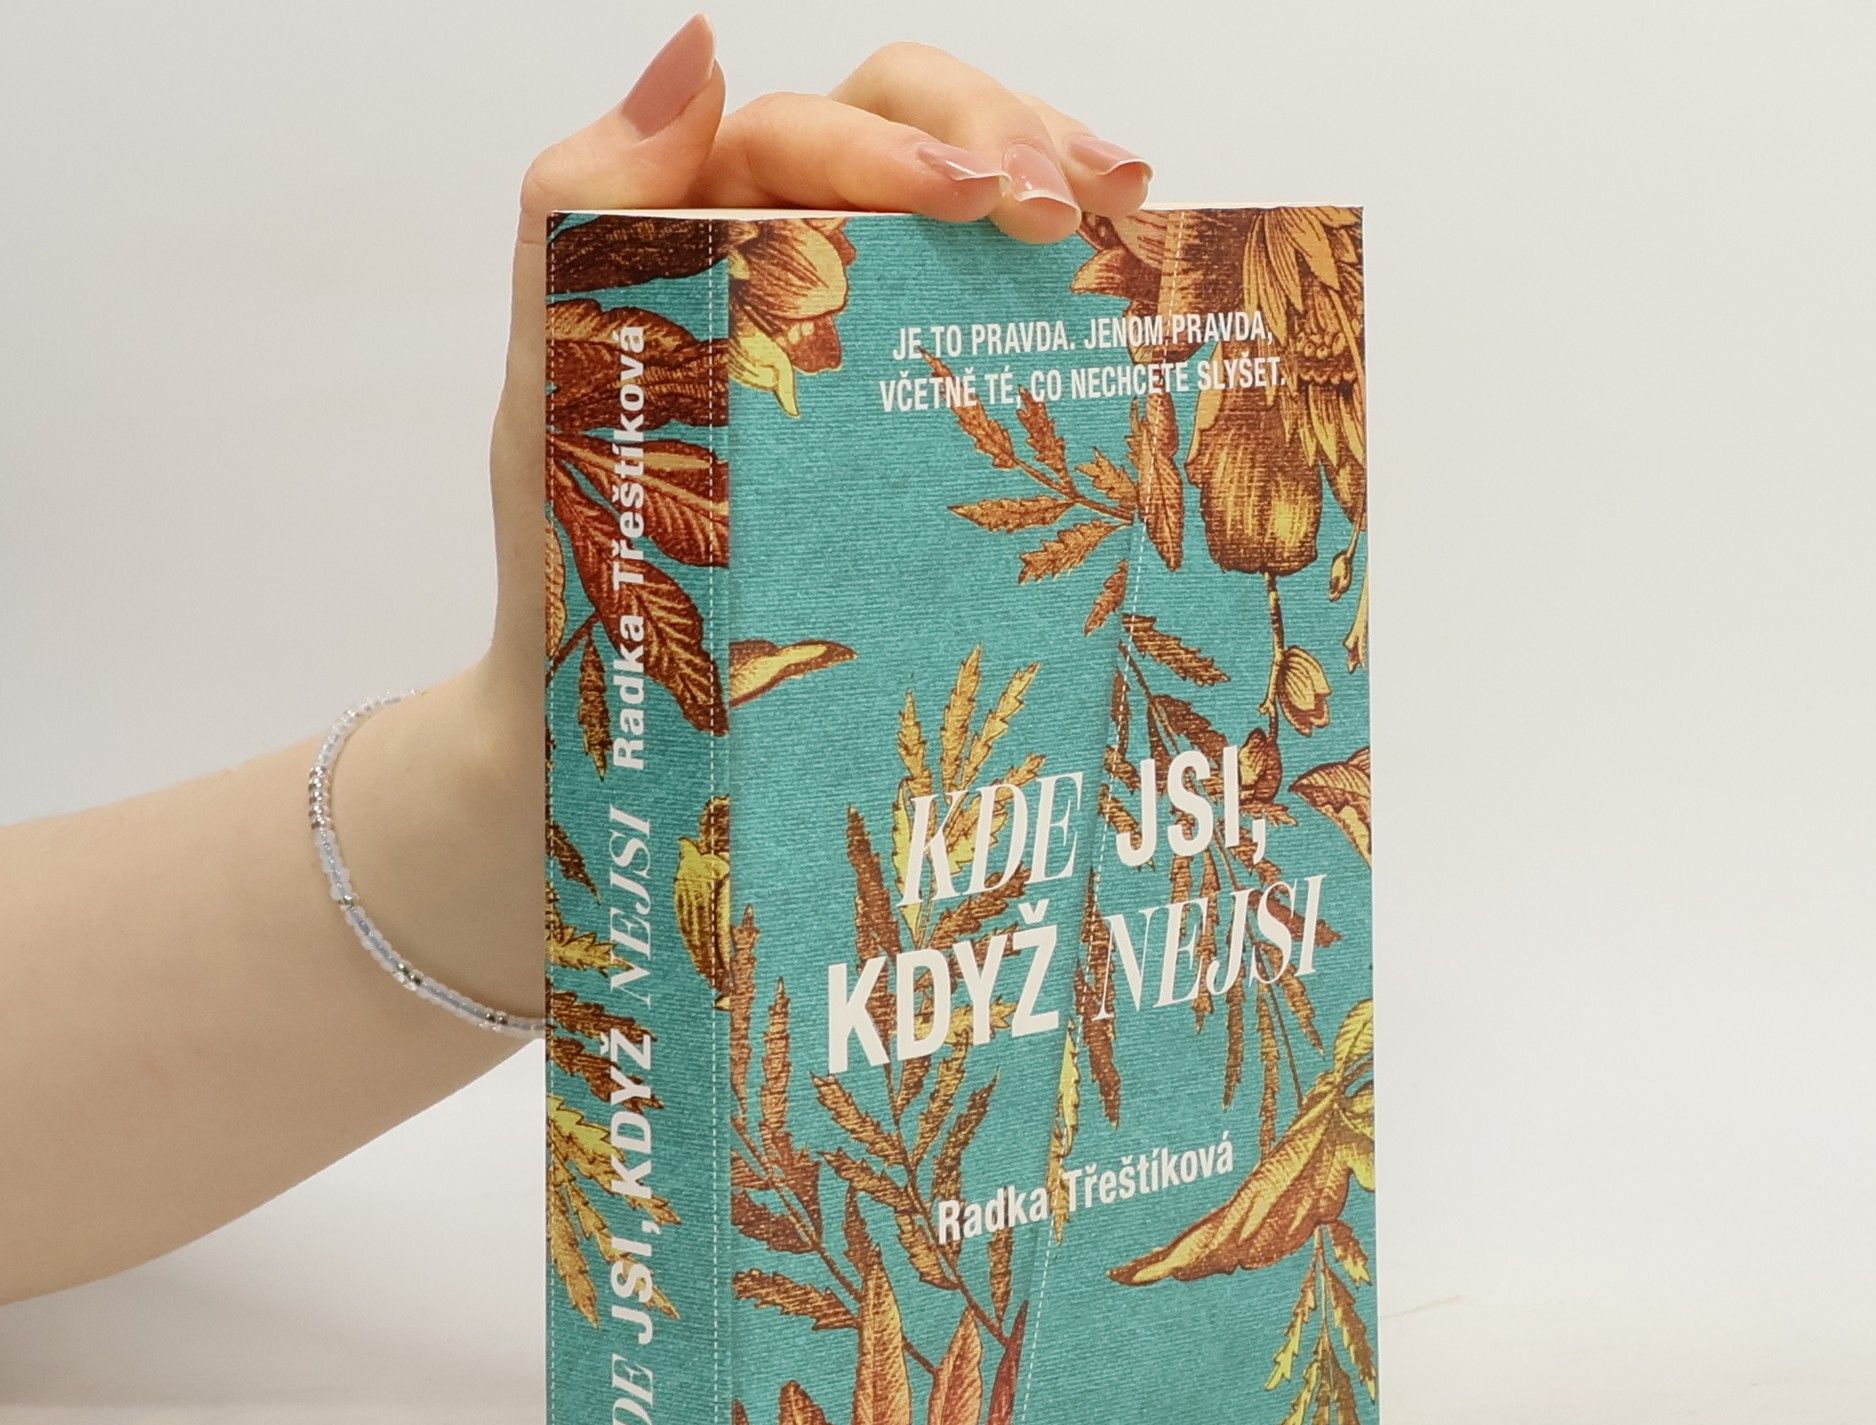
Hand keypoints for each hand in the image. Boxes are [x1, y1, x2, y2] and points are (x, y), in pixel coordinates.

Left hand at [476, 16, 1153, 770]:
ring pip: (967, 193)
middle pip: (911, 127)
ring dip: (1052, 174)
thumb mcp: (555, 382)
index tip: (979, 198)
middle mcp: (792, 251)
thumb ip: (580, 211)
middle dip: (1000, 141)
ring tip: (1121, 207)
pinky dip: (1061, 277)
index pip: (814, 130)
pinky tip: (1121, 268)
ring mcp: (866, 325)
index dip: (904, 140)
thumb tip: (699, 46)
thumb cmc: (574, 555)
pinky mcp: (918, 404)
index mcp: (704, 225)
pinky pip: (993, 308)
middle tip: (1069, 212)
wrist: (623, 708)